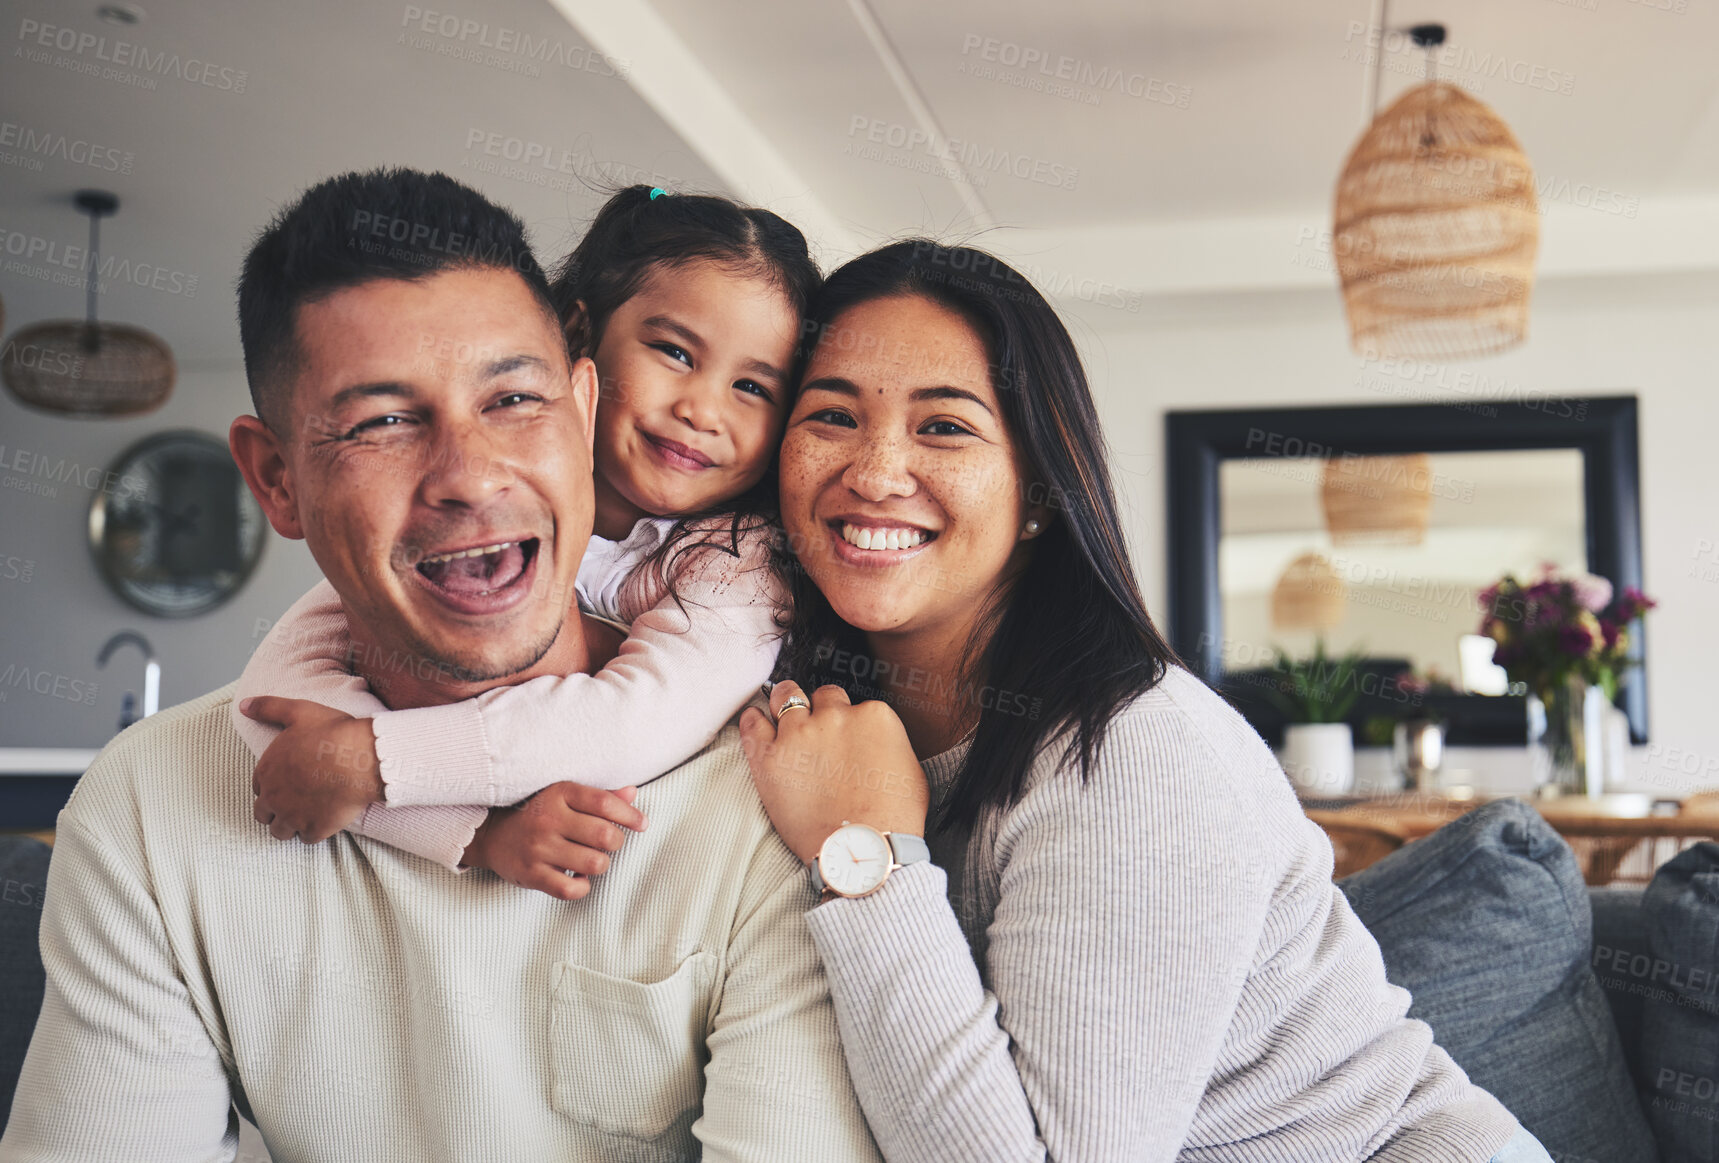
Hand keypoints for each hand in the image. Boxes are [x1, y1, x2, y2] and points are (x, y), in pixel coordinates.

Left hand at [241, 696, 383, 843]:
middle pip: (263, 814)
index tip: (288, 782)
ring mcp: (293, 816)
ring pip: (280, 831)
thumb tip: (243, 706)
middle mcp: (273, 797)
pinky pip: (307, 838)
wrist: (362, 758)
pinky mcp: (315, 829)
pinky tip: (324, 819)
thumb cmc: (332, 733)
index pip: (258, 787)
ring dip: (290, 824)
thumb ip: (268, 708)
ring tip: (306, 814)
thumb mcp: (298, 712)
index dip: (272, 785)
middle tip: (295, 802)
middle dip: (275, 810)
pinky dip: (313, 831)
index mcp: (266, 771)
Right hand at [461, 782, 648, 901]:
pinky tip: (577, 876)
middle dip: (616, 842)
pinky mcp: (532, 874)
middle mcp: (549, 820)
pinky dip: (582, 886)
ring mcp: (539, 849)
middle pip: (605, 836)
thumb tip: (633, 793)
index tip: (641, 824)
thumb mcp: (564, 797)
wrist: (491, 834)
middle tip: (610, 843)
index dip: (630, 815)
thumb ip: (599, 796)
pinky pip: (571, 889)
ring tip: (591, 859)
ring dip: (601, 864)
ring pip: (594, 864)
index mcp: (560, 794)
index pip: (605, 803)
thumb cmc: (538, 813)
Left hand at [737, 681, 929, 864]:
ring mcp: (799, 734)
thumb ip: (891, 745)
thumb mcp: (910, 771)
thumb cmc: (891, 819)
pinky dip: (753, 720)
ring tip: (782, 711)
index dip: (850, 721)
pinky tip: (756, 722)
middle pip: (823, 696)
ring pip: (786, 695)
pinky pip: (753, 723)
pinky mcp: (770, 756)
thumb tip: (879, 746)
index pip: (856, 705)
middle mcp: (835, 717)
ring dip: (785, 702)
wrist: (861, 850)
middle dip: (820, 708)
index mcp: (873, 716)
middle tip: (818, 726)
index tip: (846, 736)